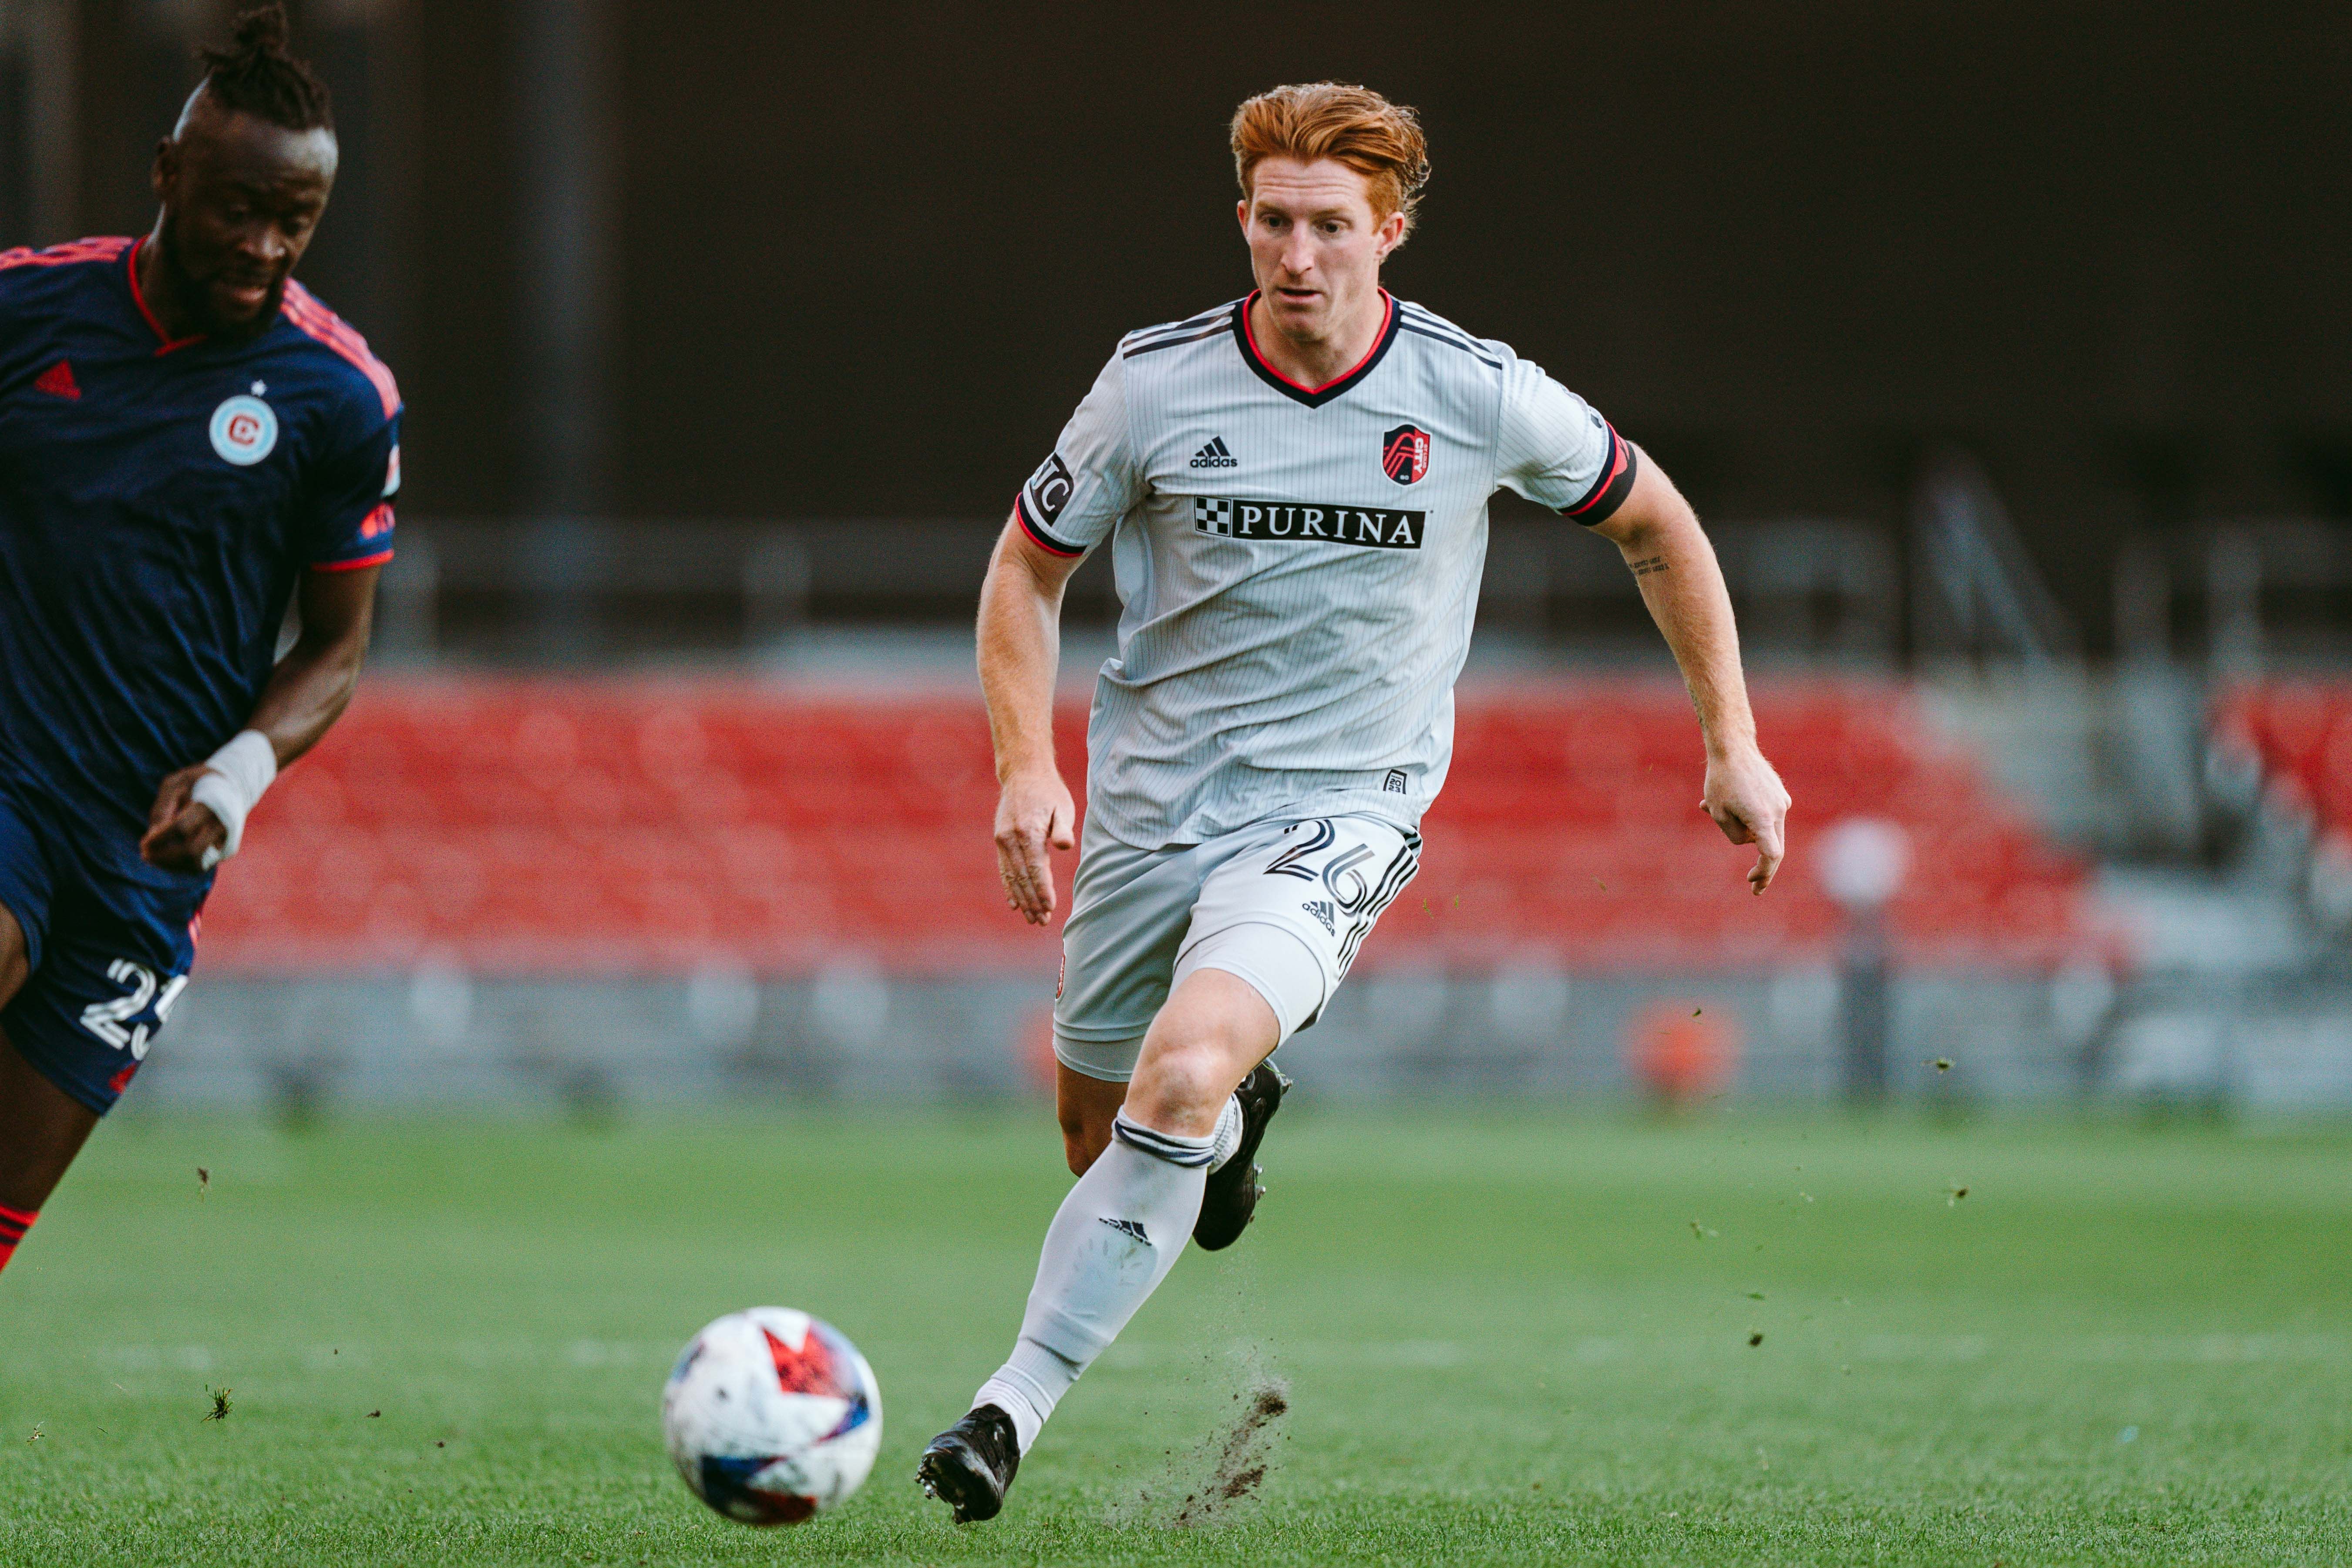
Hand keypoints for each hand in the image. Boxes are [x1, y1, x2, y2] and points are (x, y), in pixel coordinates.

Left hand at [139, 765, 228, 874]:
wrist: (235, 786)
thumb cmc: (198, 782)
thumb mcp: (177, 783)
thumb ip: (163, 806)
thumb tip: (152, 837)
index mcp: (212, 804)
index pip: (182, 828)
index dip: (159, 839)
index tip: (143, 842)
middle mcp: (224, 824)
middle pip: (191, 851)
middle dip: (163, 857)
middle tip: (145, 854)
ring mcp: (227, 839)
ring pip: (197, 864)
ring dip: (171, 865)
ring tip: (153, 857)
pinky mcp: (226, 850)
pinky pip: (200, 865)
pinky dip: (180, 865)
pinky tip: (167, 856)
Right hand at [994, 768, 1077, 924]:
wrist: (1024, 774)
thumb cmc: (1050, 792)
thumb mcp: (1063, 806)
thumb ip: (1063, 828)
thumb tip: (1065, 846)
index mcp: (1029, 831)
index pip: (1037, 869)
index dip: (1043, 891)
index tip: (1050, 908)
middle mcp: (1011, 838)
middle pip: (1023, 877)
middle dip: (1033, 902)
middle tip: (1042, 921)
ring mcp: (1003, 840)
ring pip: (1012, 877)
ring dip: (1022, 899)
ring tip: (1032, 918)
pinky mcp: (1000, 840)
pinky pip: (1004, 869)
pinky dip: (1009, 888)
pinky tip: (1014, 904)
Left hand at [1701, 743, 1791, 894]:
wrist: (1733, 747)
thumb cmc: (1721, 780)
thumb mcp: (1719, 814)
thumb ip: (1735, 836)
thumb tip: (1749, 840)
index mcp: (1764, 819)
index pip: (1771, 856)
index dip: (1765, 873)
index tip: (1753, 883)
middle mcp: (1779, 810)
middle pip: (1775, 847)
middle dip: (1764, 867)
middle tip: (1753, 885)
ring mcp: (1782, 800)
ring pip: (1769, 829)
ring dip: (1747, 831)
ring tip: (1709, 808)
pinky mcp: (1779, 793)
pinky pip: (1767, 814)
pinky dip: (1750, 817)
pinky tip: (1724, 800)